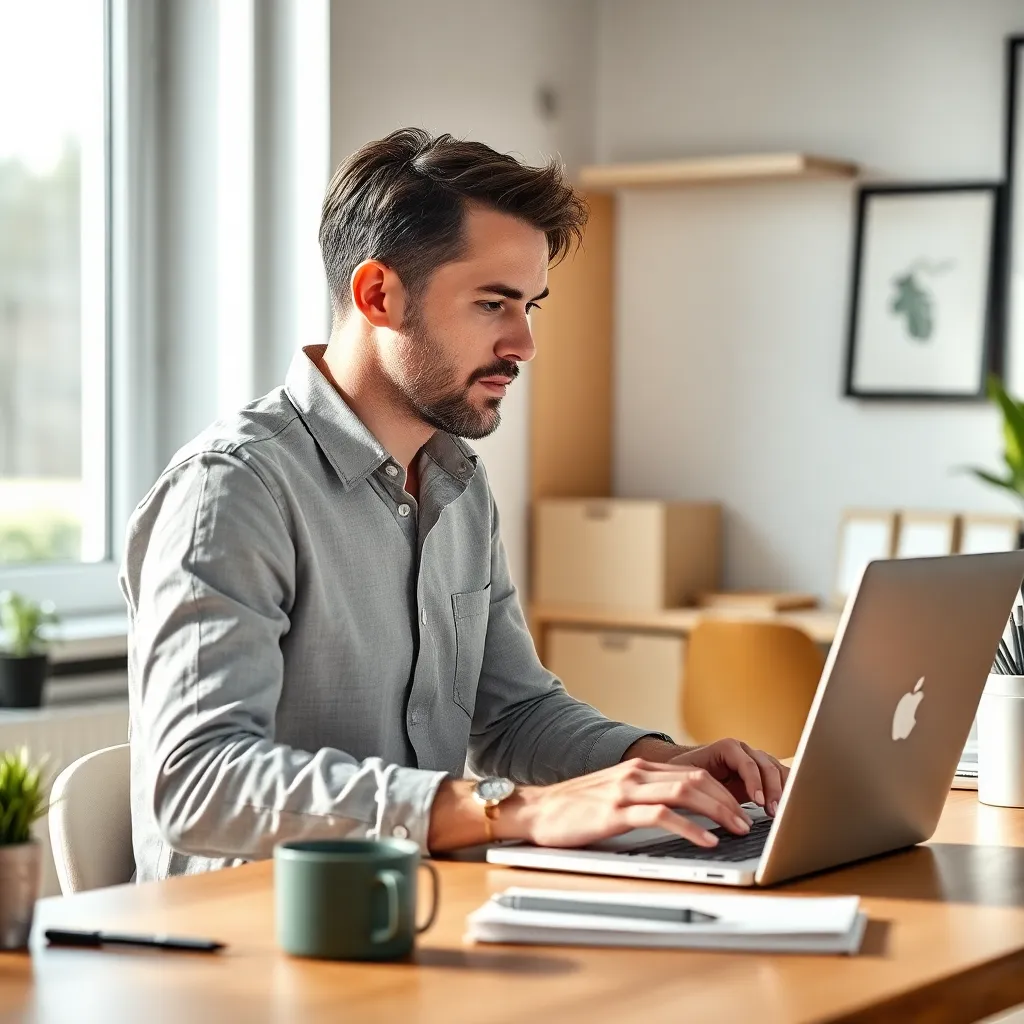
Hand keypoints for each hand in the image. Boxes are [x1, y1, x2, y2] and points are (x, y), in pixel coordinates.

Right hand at [498, 758, 753, 849]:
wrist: (536, 810)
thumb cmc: (574, 809)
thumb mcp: (615, 795)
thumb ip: (644, 796)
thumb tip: (681, 811)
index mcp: (638, 770)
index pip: (692, 773)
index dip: (722, 790)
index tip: (741, 809)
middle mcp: (635, 775)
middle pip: (695, 779)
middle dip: (727, 800)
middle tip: (748, 821)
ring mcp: (625, 791)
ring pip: (684, 792)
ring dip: (717, 811)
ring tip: (736, 829)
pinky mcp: (615, 812)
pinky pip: (661, 816)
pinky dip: (690, 828)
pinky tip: (706, 840)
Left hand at [669, 739, 788, 815]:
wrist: (693, 772)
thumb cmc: (689, 773)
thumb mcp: (690, 776)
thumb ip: (701, 785)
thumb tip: (710, 801)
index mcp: (728, 747)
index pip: (747, 762)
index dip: (754, 781)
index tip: (757, 801)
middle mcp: (746, 751)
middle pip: (766, 766)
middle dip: (772, 789)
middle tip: (773, 811)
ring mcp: (757, 760)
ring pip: (778, 770)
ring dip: (783, 790)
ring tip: (780, 812)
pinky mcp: (765, 773)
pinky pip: (782, 777)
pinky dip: (789, 790)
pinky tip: (788, 806)